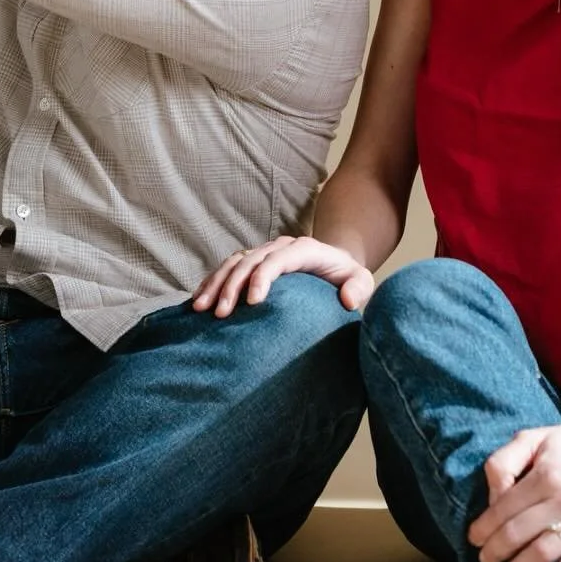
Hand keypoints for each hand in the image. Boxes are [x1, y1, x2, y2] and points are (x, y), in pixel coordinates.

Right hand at [192, 237, 374, 315]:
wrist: (335, 264)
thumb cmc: (347, 277)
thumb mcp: (361, 280)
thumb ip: (359, 287)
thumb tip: (347, 300)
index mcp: (304, 250)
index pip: (279, 259)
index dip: (263, 276)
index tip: (253, 302)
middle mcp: (280, 247)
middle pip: (251, 260)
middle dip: (233, 285)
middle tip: (221, 314)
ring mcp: (264, 253)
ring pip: (234, 262)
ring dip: (216, 283)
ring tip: (201, 308)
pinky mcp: (253, 263)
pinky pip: (228, 268)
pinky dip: (212, 282)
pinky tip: (199, 300)